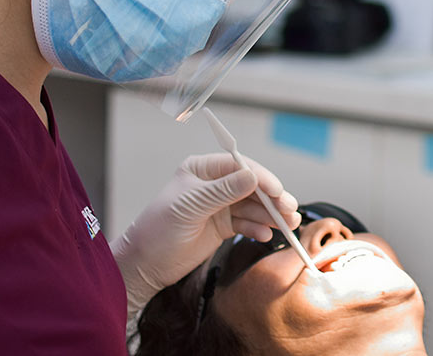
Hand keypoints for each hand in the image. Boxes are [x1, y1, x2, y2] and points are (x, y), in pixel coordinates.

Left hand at [111, 152, 299, 316]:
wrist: (144, 265)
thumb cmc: (157, 230)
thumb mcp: (189, 207)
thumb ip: (222, 191)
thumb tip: (252, 177)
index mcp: (202, 169)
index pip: (239, 166)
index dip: (260, 177)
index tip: (276, 191)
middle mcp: (215, 184)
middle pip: (252, 186)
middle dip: (272, 198)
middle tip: (289, 209)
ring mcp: (221, 205)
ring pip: (254, 205)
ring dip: (271, 214)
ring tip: (287, 225)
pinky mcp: (225, 224)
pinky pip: (248, 222)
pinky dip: (259, 228)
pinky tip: (265, 235)